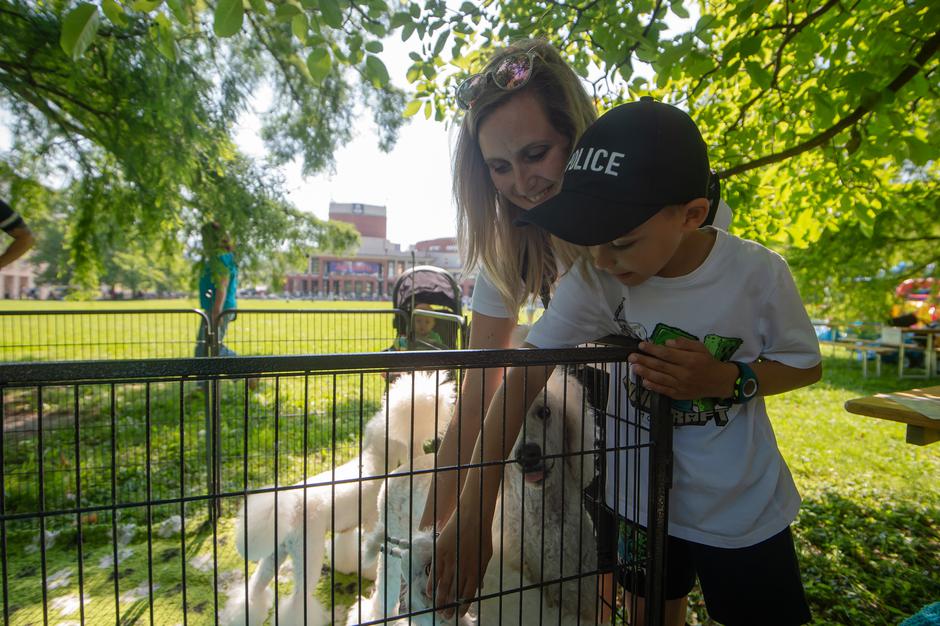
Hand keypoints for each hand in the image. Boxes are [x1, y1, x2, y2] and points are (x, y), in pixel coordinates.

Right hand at [428, 498, 492, 619]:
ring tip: (437, 609)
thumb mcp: (486, 556)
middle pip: (454, 594)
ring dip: (439, 600)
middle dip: (449, 607)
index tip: (458, 615)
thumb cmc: (481, 535)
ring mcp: (451, 561)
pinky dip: (431, 584)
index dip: (462, 606)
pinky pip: (434, 572)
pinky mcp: (441, 552)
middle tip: (445, 616)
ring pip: (443, 586)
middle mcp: (463, 569)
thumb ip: (480, 572)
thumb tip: (479, 587)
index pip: (468, 595)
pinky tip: (429, 593)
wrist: (473, 515)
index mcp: (476, 571)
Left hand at [628, 338, 736, 399]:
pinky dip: (653, 386)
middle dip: (644, 361)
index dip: (652, 349)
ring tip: (634, 367)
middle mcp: (684, 373)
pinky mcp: (679, 395)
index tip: (641, 345)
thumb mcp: (700, 348)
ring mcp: (681, 386)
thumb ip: (684, 344)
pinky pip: (664, 390)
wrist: (719, 382)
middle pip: (660, 366)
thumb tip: (667, 342)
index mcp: (689, 360)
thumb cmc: (708, 362)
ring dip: (645, 373)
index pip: (667, 354)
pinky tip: (644, 381)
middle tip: (631, 356)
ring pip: (660, 378)